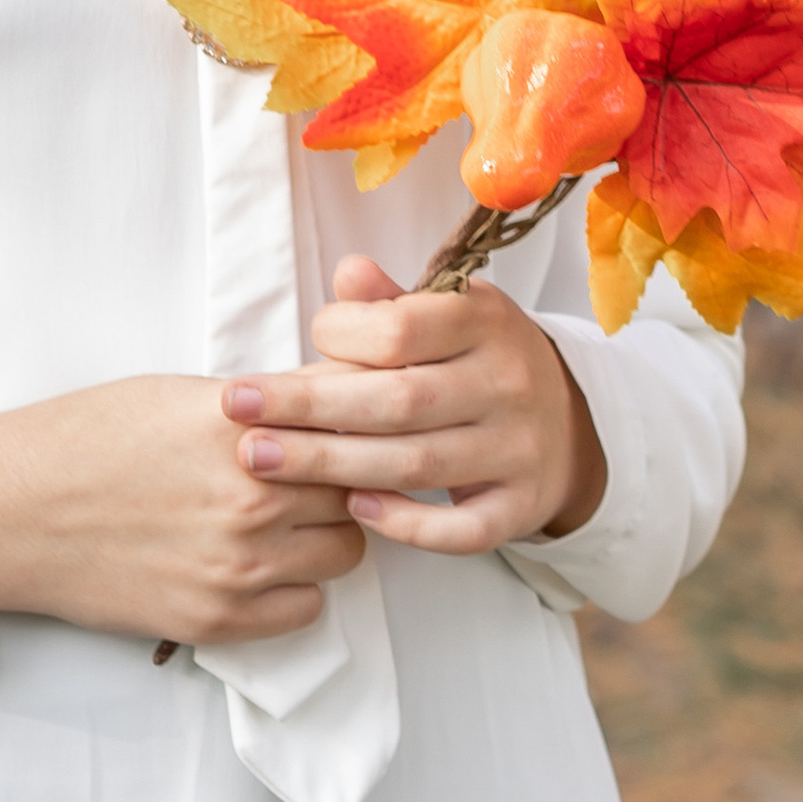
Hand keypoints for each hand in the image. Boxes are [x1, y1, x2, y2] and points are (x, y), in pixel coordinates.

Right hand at [0, 374, 364, 645]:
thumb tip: (339, 393)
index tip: (353, 426)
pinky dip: (294, 587)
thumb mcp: (181, 395)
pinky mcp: (217, 619)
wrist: (9, 512)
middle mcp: (250, 495)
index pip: (354, 419)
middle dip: (343, 477)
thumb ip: (267, 401)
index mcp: (244, 424)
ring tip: (283, 520)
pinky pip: (307, 608)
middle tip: (311, 474)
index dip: (356, 423)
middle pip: (359, 485)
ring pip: (345, 549)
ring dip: (324, 533)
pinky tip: (259, 563)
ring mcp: (238, 563)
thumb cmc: (87, 439)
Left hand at [222, 256, 606, 555]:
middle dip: (307, 408)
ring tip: (262, 459)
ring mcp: (519, 451)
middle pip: (396, 402)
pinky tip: (354, 509)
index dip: (339, 335)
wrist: (567, 424)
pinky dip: (408, 524)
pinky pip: (462, 529)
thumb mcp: (450, 313)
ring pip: (416, 465)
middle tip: (235, 411)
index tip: (304, 340)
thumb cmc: (480, 360)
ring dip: (332, 466)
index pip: (401, 328)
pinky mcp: (520, 508)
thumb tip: (349, 272)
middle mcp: (509, 384)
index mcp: (486, 322)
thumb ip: (394, 299)